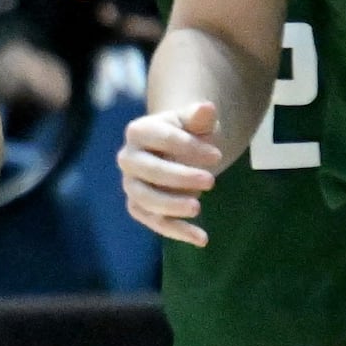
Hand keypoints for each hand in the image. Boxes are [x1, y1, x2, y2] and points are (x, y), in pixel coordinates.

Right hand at [119, 100, 224, 244]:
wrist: (177, 150)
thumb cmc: (188, 132)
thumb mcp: (195, 121)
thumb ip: (200, 116)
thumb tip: (207, 107)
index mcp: (138, 131)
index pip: (161, 138)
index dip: (188, 147)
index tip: (217, 155)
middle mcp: (128, 158)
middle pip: (149, 171)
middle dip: (179, 177)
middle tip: (212, 181)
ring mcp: (131, 184)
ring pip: (145, 199)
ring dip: (171, 205)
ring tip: (198, 208)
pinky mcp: (139, 207)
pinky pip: (153, 221)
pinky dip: (176, 231)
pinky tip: (201, 238)